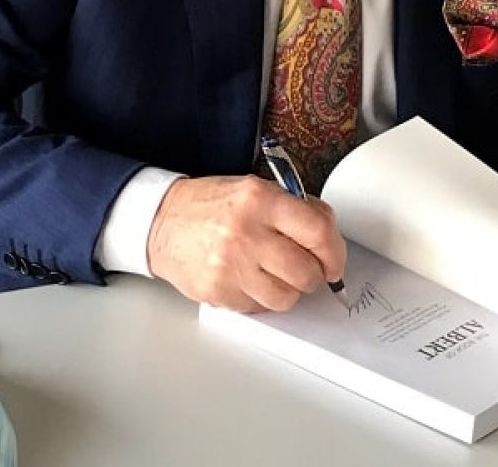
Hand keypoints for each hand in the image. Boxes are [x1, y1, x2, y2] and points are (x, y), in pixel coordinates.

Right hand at [147, 175, 345, 312]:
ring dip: (290, 290)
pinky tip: (253, 279)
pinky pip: (259, 308)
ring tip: (279, 273)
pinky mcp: (217, 293)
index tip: (335, 261)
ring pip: (286, 298)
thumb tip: (330, 238)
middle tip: (308, 268)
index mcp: (262, 200)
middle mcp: (246, 233)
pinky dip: (264, 298)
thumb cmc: (214, 204)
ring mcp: (230, 267)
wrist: (162, 220)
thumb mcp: (258, 189)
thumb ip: (298, 208)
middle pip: (305, 271)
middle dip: (315, 274)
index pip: (318, 231)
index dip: (335, 252)